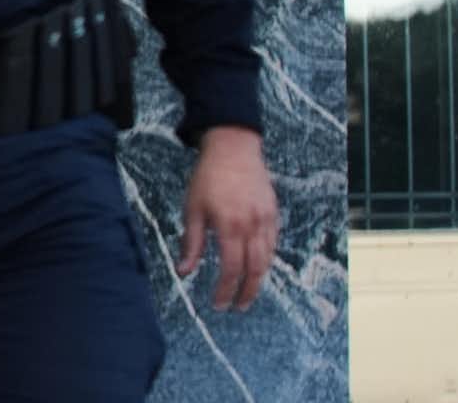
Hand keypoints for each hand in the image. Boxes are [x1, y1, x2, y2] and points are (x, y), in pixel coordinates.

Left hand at [177, 125, 277, 311]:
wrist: (234, 149)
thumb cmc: (208, 178)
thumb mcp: (192, 209)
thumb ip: (191, 243)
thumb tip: (184, 272)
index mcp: (230, 226)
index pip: (231, 269)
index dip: (225, 290)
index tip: (218, 304)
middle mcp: (253, 227)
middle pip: (255, 270)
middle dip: (247, 293)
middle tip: (237, 307)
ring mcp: (267, 221)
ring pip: (267, 260)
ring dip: (258, 280)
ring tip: (247, 293)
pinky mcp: (274, 214)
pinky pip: (273, 245)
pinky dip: (265, 260)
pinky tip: (256, 267)